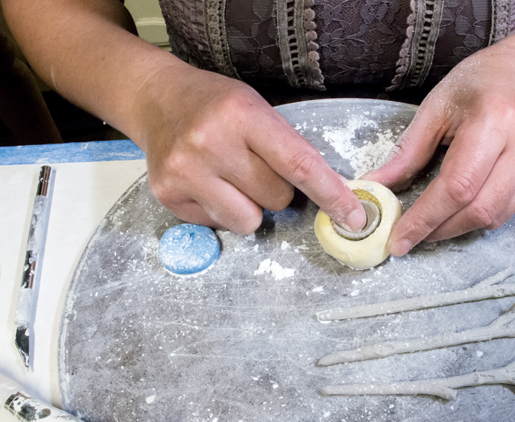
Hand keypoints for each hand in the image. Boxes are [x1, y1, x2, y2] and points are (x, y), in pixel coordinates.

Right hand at [131, 64, 365, 233]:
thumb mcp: (255, 108)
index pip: (299, 164)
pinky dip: (223, 210)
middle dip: (277, 191)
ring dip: (250, 207)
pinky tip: (208, 184)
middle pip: (277, 199)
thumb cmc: (214, 103)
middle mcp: (211, 143)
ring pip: (248, 221)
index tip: (353, 217)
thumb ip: (286, 149)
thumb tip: (325, 196)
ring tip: (231, 179)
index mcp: (242, 115)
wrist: (155, 99)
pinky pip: (220, 225)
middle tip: (255, 167)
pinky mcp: (168, 195)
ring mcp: (185, 172)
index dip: (331, 194)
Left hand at [363, 44, 514, 255]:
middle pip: (479, 209)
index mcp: (494, 120)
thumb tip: (376, 185)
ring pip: (496, 217)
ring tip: (433, 221)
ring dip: (457, 227)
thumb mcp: (434, 110)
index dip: (425, 219)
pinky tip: (463, 203)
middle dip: (439, 230)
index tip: (399, 240)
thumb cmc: (475, 86)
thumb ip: (406, 152)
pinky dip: (479, 216)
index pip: (457, 186)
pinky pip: (509, 211)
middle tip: (410, 235)